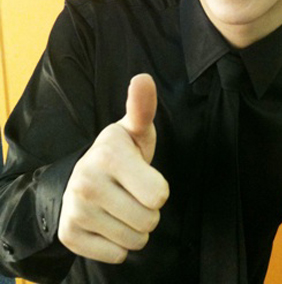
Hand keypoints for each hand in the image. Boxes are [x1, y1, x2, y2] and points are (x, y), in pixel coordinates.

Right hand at [58, 74, 168, 262]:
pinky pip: (117, 255)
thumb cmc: (120, 153)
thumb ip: (142, 108)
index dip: (158, 189)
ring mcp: (75, 210)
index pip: (158, 195)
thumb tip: (143, 78)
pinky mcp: (70, 235)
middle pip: (149, 221)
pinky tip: (107, 221)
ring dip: (134, 229)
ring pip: (134, 242)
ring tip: (121, 206)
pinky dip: (117, 244)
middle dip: (149, 211)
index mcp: (108, 154)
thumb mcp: (134, 130)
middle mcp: (87, 181)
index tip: (144, 176)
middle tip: (133, 193)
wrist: (81, 177)